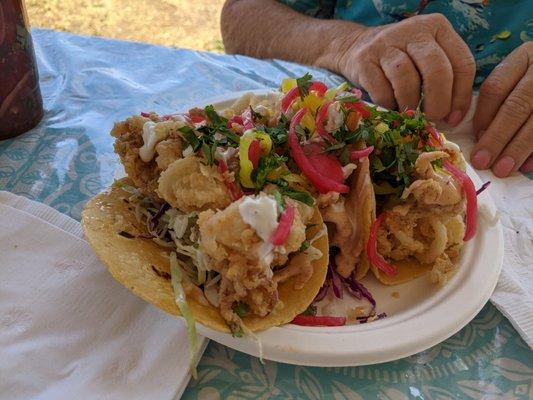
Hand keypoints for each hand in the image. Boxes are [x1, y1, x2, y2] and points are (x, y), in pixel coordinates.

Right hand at [336, 14, 475, 125]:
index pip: (462, 63)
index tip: (453, 119)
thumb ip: (444, 80)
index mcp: (438, 27)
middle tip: (433, 119)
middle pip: (436, 69)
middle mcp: (414, 30)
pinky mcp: (364, 59)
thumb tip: (452, 118)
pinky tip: (391, 107)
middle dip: (438, 101)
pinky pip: (381, 89)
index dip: (461, 96)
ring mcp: (386, 43)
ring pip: (407, 78)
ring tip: (410, 115)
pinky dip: (388, 104)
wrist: (355, 46)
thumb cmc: (401, 59)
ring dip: (411, 104)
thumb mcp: (426, 60)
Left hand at [471, 42, 532, 176]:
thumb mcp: (519, 75)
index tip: (475, 138)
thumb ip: (500, 99)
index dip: (483, 116)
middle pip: (516, 106)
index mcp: (524, 58)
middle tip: (482, 161)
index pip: (495, 88)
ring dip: (518, 148)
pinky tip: (527, 166)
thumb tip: (479, 136)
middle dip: (497, 137)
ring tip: (503, 169)